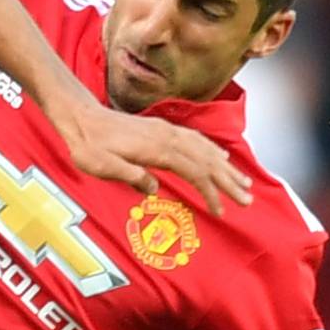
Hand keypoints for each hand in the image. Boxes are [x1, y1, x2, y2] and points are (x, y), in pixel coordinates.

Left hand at [56, 101, 251, 217]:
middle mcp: (167, 137)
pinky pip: (195, 139)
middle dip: (230, 182)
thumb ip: (130, 175)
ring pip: (205, 149)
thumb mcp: (102, 166)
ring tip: (244, 182)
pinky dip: (211, 150)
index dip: (211, 193)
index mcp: (157, 149)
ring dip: (226, 167)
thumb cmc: (88, 146)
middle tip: (248, 200)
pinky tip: (219, 157)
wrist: (81, 118)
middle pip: (208, 161)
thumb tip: (154, 189)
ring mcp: (166, 131)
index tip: (220, 211)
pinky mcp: (161, 129)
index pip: (195, 172)